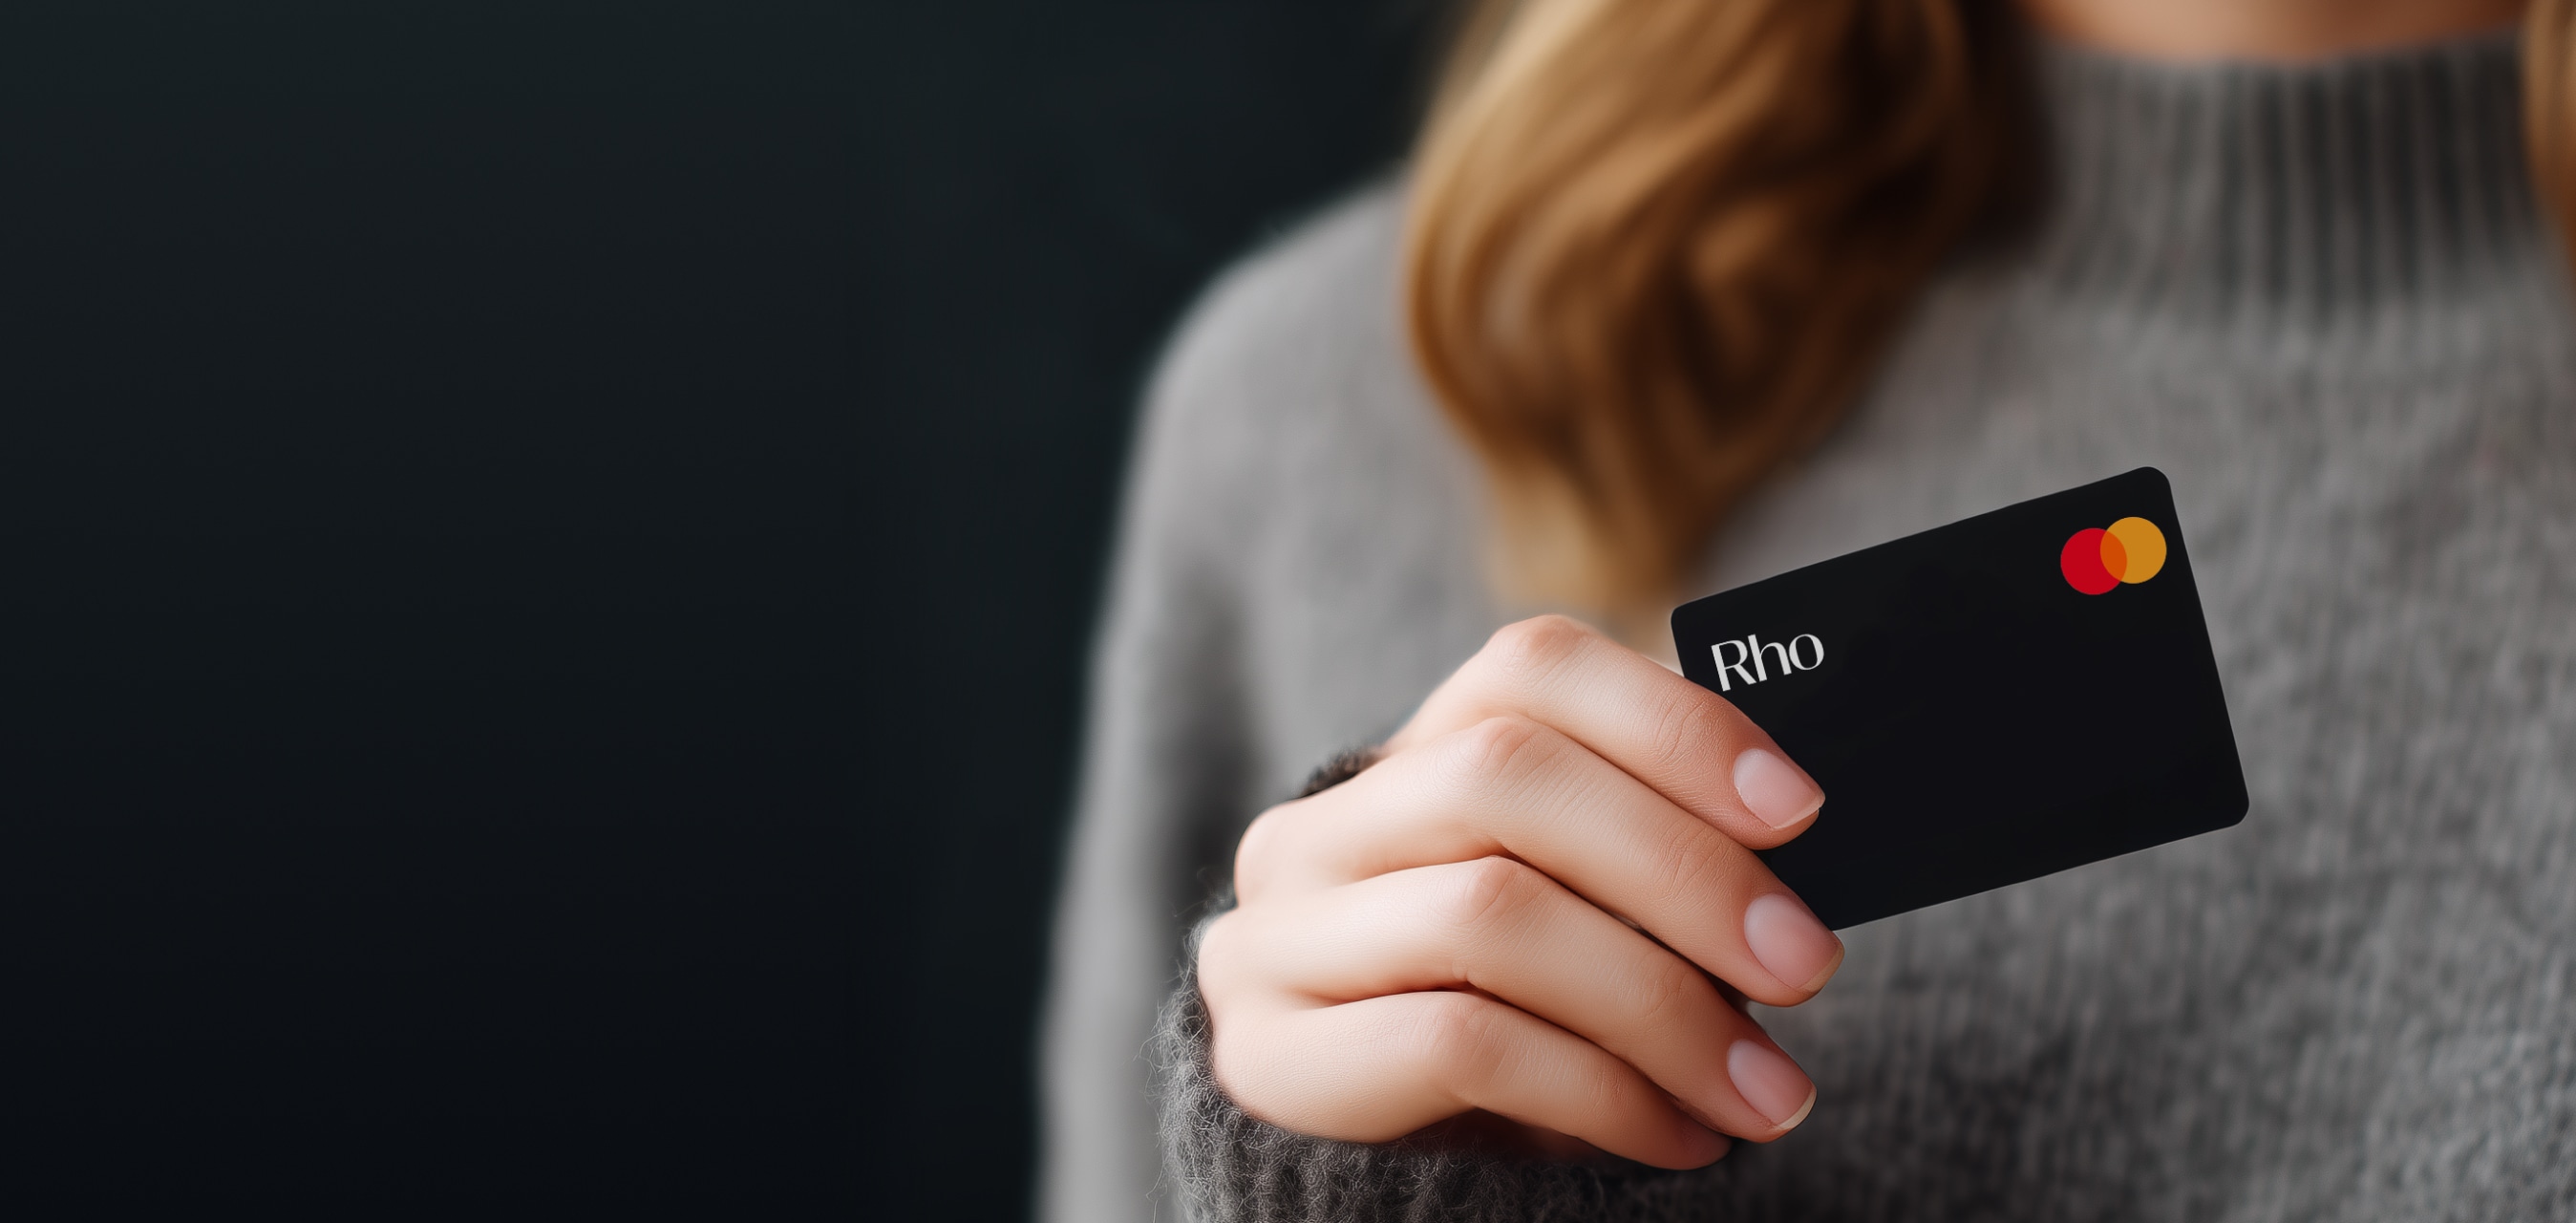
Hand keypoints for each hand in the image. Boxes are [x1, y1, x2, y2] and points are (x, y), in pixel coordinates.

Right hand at [1198, 615, 1841, 1166]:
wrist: (1376, 1189)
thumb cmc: (1511, 1038)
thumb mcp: (1577, 931)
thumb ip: (1648, 870)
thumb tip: (1803, 846)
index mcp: (1399, 766)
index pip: (1530, 670)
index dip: (1671, 720)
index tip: (1799, 809)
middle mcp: (1315, 832)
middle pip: (1506, 777)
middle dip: (1682, 869)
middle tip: (1804, 965)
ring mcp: (1276, 941)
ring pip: (1488, 911)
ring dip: (1661, 1003)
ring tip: (1765, 1090)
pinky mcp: (1271, 1061)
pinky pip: (1462, 1044)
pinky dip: (1603, 1091)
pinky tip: (1680, 1136)